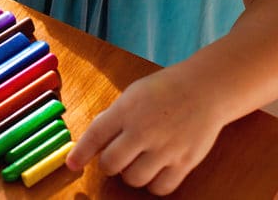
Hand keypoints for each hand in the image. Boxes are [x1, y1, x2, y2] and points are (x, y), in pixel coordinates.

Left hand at [65, 68, 224, 194]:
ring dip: (130, 174)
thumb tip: (96, 141)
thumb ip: (114, 116)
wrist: (205, 89)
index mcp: (127, 110)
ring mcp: (165, 148)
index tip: (72, 164)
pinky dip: (153, 184)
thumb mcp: (133, 94)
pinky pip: (160, 188)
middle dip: (108, 164)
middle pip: (111, 164)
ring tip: (138, 161)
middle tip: (114, 157)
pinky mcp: (185, 162)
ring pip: (134, 179)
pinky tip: (155, 170)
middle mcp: (144, 130)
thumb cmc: (165, 89)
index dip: (80, 153)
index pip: (95, 136)